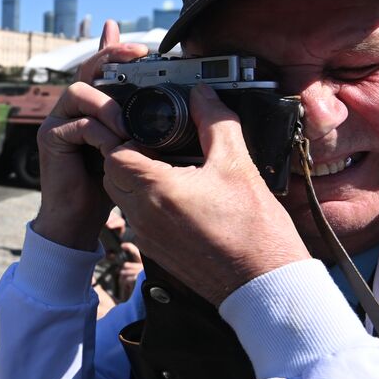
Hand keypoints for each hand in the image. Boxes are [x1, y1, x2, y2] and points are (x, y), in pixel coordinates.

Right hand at [32, 21, 148, 249]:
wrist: (79, 219)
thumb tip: (170, 110)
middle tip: (140, 54)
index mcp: (92, 106)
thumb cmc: (107, 185)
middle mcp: (72, 107)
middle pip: (89, 68)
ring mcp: (58, 120)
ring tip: (126, 125)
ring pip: (81, 91)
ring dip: (108, 104)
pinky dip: (98, 131)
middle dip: (113, 55)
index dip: (115, 48)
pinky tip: (113, 144)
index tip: (140, 45)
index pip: (102, 68)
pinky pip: (76, 122)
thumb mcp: (131, 150)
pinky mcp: (50, 136)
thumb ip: (140, 127)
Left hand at [104, 84, 310, 304]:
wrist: (264, 284)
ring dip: (135, 179)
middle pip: (113, 174)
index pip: (114, 153)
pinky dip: (147, 202)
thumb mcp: (237, 165)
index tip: (144, 128)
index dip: (125, 135)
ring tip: (169, 166)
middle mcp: (143, 216)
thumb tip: (203, 95)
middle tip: (155, 143)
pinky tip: (178, 195)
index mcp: (157, 191)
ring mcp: (147, 237)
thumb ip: (215, 122)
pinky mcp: (156, 252)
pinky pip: (137, 219)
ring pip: (122, 198)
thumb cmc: (255, 231)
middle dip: (127, 154)